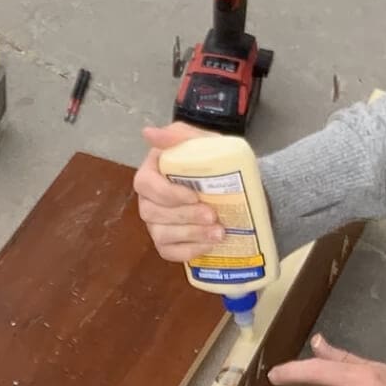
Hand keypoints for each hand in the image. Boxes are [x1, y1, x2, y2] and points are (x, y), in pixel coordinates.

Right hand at [134, 123, 218, 261]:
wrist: (239, 188)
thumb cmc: (217, 163)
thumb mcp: (204, 142)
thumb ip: (179, 135)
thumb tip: (149, 132)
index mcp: (152, 172)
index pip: (146, 184)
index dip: (167, 193)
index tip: (194, 195)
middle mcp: (148, 199)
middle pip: (152, 212)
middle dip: (185, 216)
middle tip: (213, 216)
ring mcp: (156, 223)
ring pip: (161, 234)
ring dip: (191, 234)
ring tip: (219, 233)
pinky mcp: (167, 243)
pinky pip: (169, 252)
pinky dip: (189, 251)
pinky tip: (209, 245)